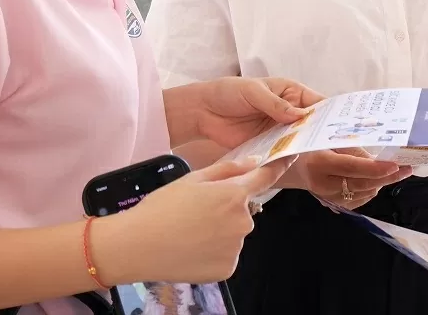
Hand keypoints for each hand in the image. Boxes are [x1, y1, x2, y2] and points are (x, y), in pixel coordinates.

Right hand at [94, 155, 290, 284]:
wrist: (137, 245)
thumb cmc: (161, 209)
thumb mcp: (193, 178)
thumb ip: (228, 169)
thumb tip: (254, 162)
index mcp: (234, 195)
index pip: (266, 178)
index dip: (280, 166)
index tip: (289, 158)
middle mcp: (242, 221)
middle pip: (244, 209)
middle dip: (228, 208)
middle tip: (197, 211)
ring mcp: (236, 248)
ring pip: (235, 233)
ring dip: (221, 230)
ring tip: (190, 231)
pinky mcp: (228, 268)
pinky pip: (228, 254)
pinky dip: (215, 251)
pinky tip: (193, 247)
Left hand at [179, 77, 324, 148]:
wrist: (203, 111)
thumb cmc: (229, 92)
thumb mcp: (254, 91)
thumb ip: (276, 104)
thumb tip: (300, 115)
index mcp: (290, 93)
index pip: (316, 102)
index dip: (330, 111)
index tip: (342, 122)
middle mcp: (288, 112)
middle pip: (311, 123)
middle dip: (321, 131)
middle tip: (335, 142)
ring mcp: (278, 130)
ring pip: (298, 139)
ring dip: (305, 145)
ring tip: (319, 153)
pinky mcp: (267, 145)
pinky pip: (281, 152)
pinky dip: (287, 156)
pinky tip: (294, 160)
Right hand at [285, 149, 412, 208]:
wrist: (292, 165)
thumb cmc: (312, 144)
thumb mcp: (328, 138)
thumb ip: (351, 146)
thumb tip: (377, 156)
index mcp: (319, 163)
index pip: (352, 168)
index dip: (375, 168)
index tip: (395, 165)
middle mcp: (323, 184)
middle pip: (361, 184)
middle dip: (386, 177)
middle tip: (406, 169)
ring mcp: (328, 197)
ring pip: (363, 194)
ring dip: (380, 183)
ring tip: (395, 172)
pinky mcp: (332, 204)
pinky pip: (358, 200)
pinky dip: (371, 190)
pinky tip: (378, 180)